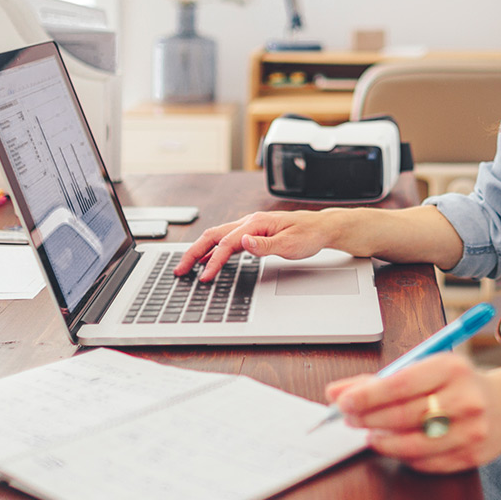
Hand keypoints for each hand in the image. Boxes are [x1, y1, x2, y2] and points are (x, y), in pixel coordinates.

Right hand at [172, 210, 343, 280]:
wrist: (321, 227)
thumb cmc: (308, 235)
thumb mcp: (290, 244)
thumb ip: (265, 245)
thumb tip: (244, 243)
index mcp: (256, 223)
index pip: (227, 244)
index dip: (213, 262)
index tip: (204, 277)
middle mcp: (249, 222)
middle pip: (213, 236)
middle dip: (194, 253)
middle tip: (180, 270)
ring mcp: (249, 227)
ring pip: (217, 237)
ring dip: (200, 251)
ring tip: (186, 266)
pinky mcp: (252, 233)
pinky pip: (226, 240)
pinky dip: (212, 250)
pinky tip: (206, 260)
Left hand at [326, 353, 500, 473]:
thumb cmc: (456, 384)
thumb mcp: (426, 367)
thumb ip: (379, 379)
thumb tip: (337, 392)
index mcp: (452, 368)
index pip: (401, 384)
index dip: (367, 395)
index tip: (344, 401)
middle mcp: (465, 398)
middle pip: (404, 415)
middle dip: (368, 418)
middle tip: (349, 418)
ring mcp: (471, 430)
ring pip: (413, 444)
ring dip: (383, 442)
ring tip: (371, 434)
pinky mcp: (471, 456)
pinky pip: (426, 462)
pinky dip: (404, 456)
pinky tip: (396, 445)